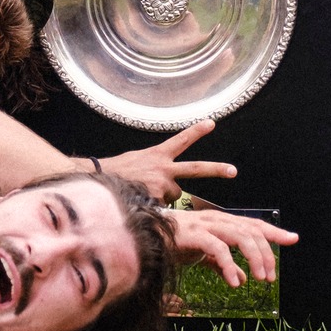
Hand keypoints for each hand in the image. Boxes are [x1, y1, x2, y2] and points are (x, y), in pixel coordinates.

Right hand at [99, 118, 236, 199]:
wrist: (97, 181)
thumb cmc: (118, 172)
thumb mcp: (139, 161)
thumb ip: (158, 169)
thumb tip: (172, 184)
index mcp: (158, 155)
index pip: (181, 140)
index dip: (197, 131)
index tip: (211, 122)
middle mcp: (162, 167)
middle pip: (195, 168)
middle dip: (216, 170)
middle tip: (233, 171)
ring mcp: (160, 183)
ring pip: (175, 194)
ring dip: (165, 196)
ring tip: (145, 192)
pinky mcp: (156, 199)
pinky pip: (163, 207)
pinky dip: (155, 206)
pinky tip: (141, 201)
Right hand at [164, 207, 295, 287]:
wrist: (145, 236)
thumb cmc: (174, 242)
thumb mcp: (204, 255)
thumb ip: (222, 265)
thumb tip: (240, 278)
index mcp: (221, 222)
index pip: (253, 224)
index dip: (274, 231)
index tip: (293, 238)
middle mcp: (217, 219)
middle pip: (251, 231)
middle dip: (266, 253)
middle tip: (270, 276)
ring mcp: (206, 226)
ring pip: (240, 236)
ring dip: (255, 257)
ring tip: (260, 277)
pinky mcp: (194, 236)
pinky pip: (218, 249)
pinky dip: (229, 265)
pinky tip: (234, 281)